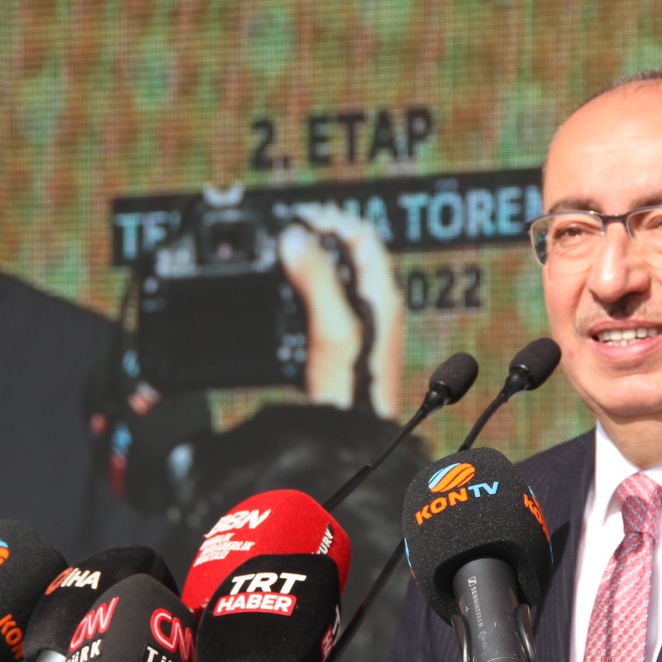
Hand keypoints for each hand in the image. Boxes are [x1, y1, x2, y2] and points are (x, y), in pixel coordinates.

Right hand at [279, 204, 403, 419]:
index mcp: (382, 298)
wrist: (351, 443)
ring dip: (310, 264)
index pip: (363, 236)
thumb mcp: (331, 330)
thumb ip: (317, 280)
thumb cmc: (352, 394)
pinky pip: (326, 306)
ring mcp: (363, 330)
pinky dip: (306, 293)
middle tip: (283, 232)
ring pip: (337, 280)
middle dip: (317, 238)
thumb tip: (297, 238)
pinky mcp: (347, 348)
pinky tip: (286, 301)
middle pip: (349, 255)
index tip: (297, 218)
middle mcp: (378, 310)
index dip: (330, 220)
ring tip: (279, 257)